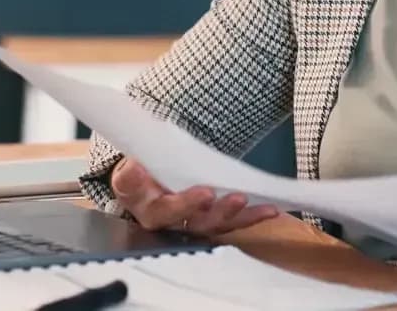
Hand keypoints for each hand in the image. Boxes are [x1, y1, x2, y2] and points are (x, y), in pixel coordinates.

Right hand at [110, 156, 278, 235]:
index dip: (186, 205)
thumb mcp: (127, 172)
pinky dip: (251, 216)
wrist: (143, 181)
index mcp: (150, 211)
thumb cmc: (137, 175)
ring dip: (239, 216)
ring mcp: (194, 224)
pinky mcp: (211, 220)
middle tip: (237, 198)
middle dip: (219, 212)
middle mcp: (173, 224)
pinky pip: (232, 221)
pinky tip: (270, 210)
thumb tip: (134, 171)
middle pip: (197, 224)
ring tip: (260, 206)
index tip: (205, 193)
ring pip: (218, 225)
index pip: (166, 212)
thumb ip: (130, 176)